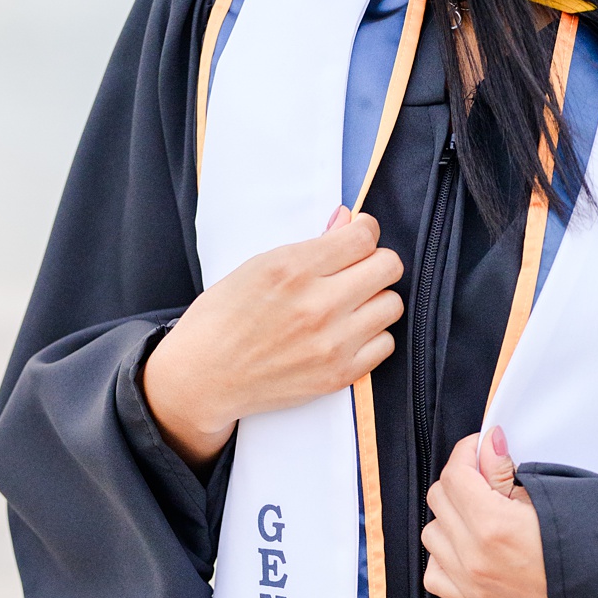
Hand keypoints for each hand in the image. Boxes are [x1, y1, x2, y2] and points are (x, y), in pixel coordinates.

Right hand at [144, 207, 403, 464]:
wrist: (205, 377)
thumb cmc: (223, 318)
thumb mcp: (256, 267)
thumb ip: (310, 244)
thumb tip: (348, 220)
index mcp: (292, 269)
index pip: (363, 238)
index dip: (366, 232)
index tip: (360, 236)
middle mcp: (317, 305)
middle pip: (389, 267)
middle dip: (377, 262)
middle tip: (359, 269)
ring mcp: (332, 342)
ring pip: (392, 304)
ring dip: (377, 299)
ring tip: (353, 303)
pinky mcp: (340, 374)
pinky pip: (386, 343)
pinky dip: (373, 335)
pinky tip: (350, 332)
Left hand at [422, 431, 553, 597]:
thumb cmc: (586, 551)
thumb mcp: (551, 500)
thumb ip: (505, 472)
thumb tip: (487, 446)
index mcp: (494, 526)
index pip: (455, 475)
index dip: (467, 452)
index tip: (480, 449)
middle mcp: (475, 557)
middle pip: (439, 499)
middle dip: (460, 481)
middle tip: (486, 480)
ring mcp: (472, 583)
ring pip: (431, 534)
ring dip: (451, 519)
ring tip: (480, 517)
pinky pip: (434, 573)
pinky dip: (445, 557)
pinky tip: (468, 549)